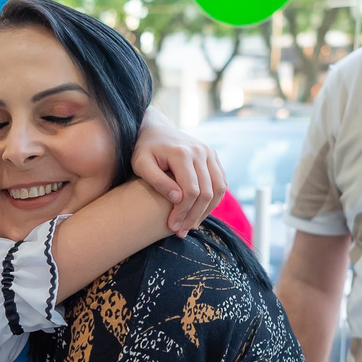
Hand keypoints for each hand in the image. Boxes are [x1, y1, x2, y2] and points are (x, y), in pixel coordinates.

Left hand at [132, 109, 225, 236]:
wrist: (156, 130)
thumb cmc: (145, 149)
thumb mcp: (141, 164)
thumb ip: (157, 181)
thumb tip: (177, 198)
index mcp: (182, 153)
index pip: (191, 190)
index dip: (183, 212)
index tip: (172, 226)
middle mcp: (200, 152)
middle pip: (206, 192)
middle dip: (194, 216)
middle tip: (181, 232)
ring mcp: (209, 153)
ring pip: (218, 189)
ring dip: (207, 211)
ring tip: (191, 225)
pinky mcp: (213, 157)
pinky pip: (221, 183)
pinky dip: (213, 200)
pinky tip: (199, 212)